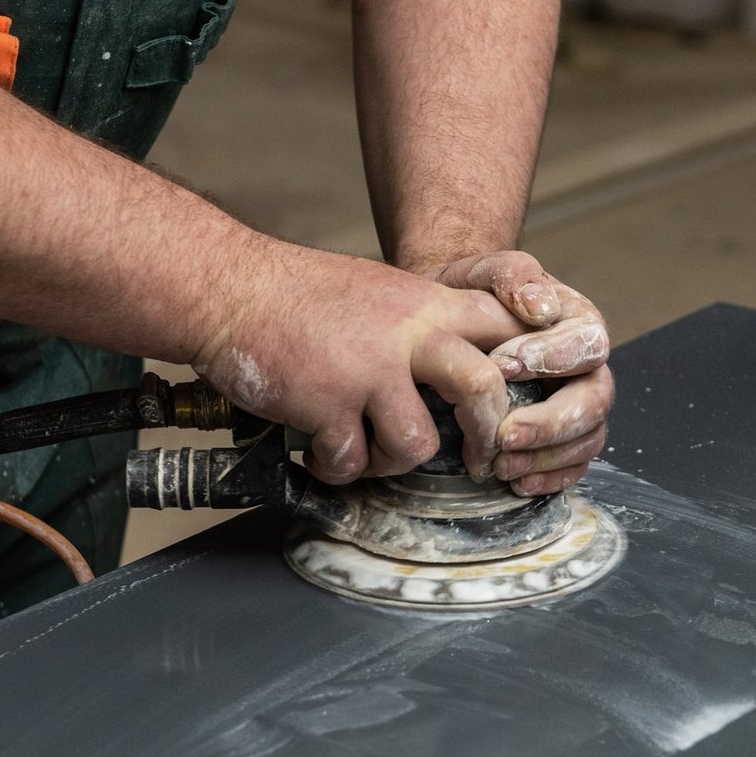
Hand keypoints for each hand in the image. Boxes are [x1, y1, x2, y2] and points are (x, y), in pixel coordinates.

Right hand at [192, 240, 526, 484]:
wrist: (227, 289)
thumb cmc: (298, 296)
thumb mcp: (380, 292)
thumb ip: (423, 326)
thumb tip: (459, 374)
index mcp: (427, 303)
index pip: (507, 329)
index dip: (528, 370)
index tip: (519, 405)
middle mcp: (408, 333)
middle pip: (484, 389)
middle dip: (487, 436)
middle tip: (481, 461)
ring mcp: (368, 369)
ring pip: (419, 444)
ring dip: (391, 461)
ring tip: (362, 451)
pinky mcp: (328, 403)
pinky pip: (350, 461)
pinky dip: (334, 467)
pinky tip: (316, 450)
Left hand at [412, 251, 612, 495]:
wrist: (451, 323)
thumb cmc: (473, 296)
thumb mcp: (486, 272)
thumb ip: (513, 275)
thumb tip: (540, 306)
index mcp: (579, 324)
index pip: (585, 344)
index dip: (550, 359)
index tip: (501, 366)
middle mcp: (588, 369)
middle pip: (594, 401)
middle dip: (550, 422)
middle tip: (505, 434)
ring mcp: (579, 408)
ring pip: (588, 440)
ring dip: (546, 457)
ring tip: (501, 464)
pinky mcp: (562, 440)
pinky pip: (573, 467)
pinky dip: (549, 479)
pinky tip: (516, 482)